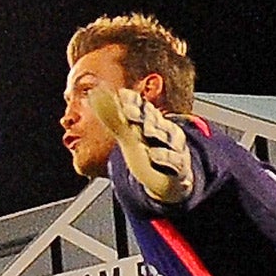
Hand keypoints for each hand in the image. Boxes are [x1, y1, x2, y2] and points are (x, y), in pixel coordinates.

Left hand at [85, 82, 192, 203]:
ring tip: (146, 129)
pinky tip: (154, 154)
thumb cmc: (151, 153)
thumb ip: (114, 120)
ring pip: (167, 137)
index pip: (143, 109)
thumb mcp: (131, 137)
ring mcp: (174, 148)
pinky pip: (175, 160)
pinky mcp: (180, 167)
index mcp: (153, 123)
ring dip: (157, 131)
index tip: (121, 95)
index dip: (133, 102)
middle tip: (129, 110)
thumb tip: (95, 97)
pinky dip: (165, 156)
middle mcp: (165, 132)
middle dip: (142, 115)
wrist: (172, 179)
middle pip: (154, 120)